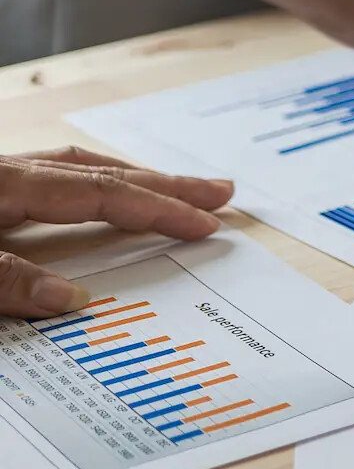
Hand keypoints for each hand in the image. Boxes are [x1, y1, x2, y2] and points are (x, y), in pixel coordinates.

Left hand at [0, 147, 231, 316]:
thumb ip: (8, 280)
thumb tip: (72, 301)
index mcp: (8, 184)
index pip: (101, 193)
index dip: (157, 209)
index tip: (203, 223)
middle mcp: (10, 172)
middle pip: (102, 172)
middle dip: (165, 184)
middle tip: (218, 192)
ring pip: (78, 168)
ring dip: (131, 178)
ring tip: (170, 189)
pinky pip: (53, 175)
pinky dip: (92, 181)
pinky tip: (97, 193)